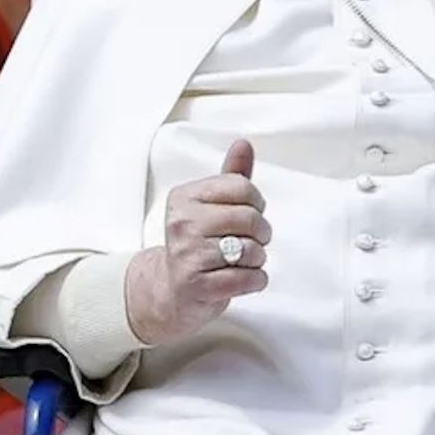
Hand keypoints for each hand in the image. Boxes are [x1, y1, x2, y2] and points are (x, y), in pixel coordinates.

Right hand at [124, 139, 270, 346]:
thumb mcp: (212, 205)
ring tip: (244, 261)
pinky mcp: (197, 285)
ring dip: (258, 259)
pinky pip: (247, 278)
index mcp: (185, 197)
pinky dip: (256, 280)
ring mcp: (187, 255)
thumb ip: (232, 176)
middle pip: (249, 218)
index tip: (250, 213)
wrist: (172, 290)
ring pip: (250, 250)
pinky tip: (245, 278)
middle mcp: (181, 223)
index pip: (242, 187)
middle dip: (262, 233)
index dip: (257, 203)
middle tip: (254, 240)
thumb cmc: (199, 242)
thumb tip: (243, 144)